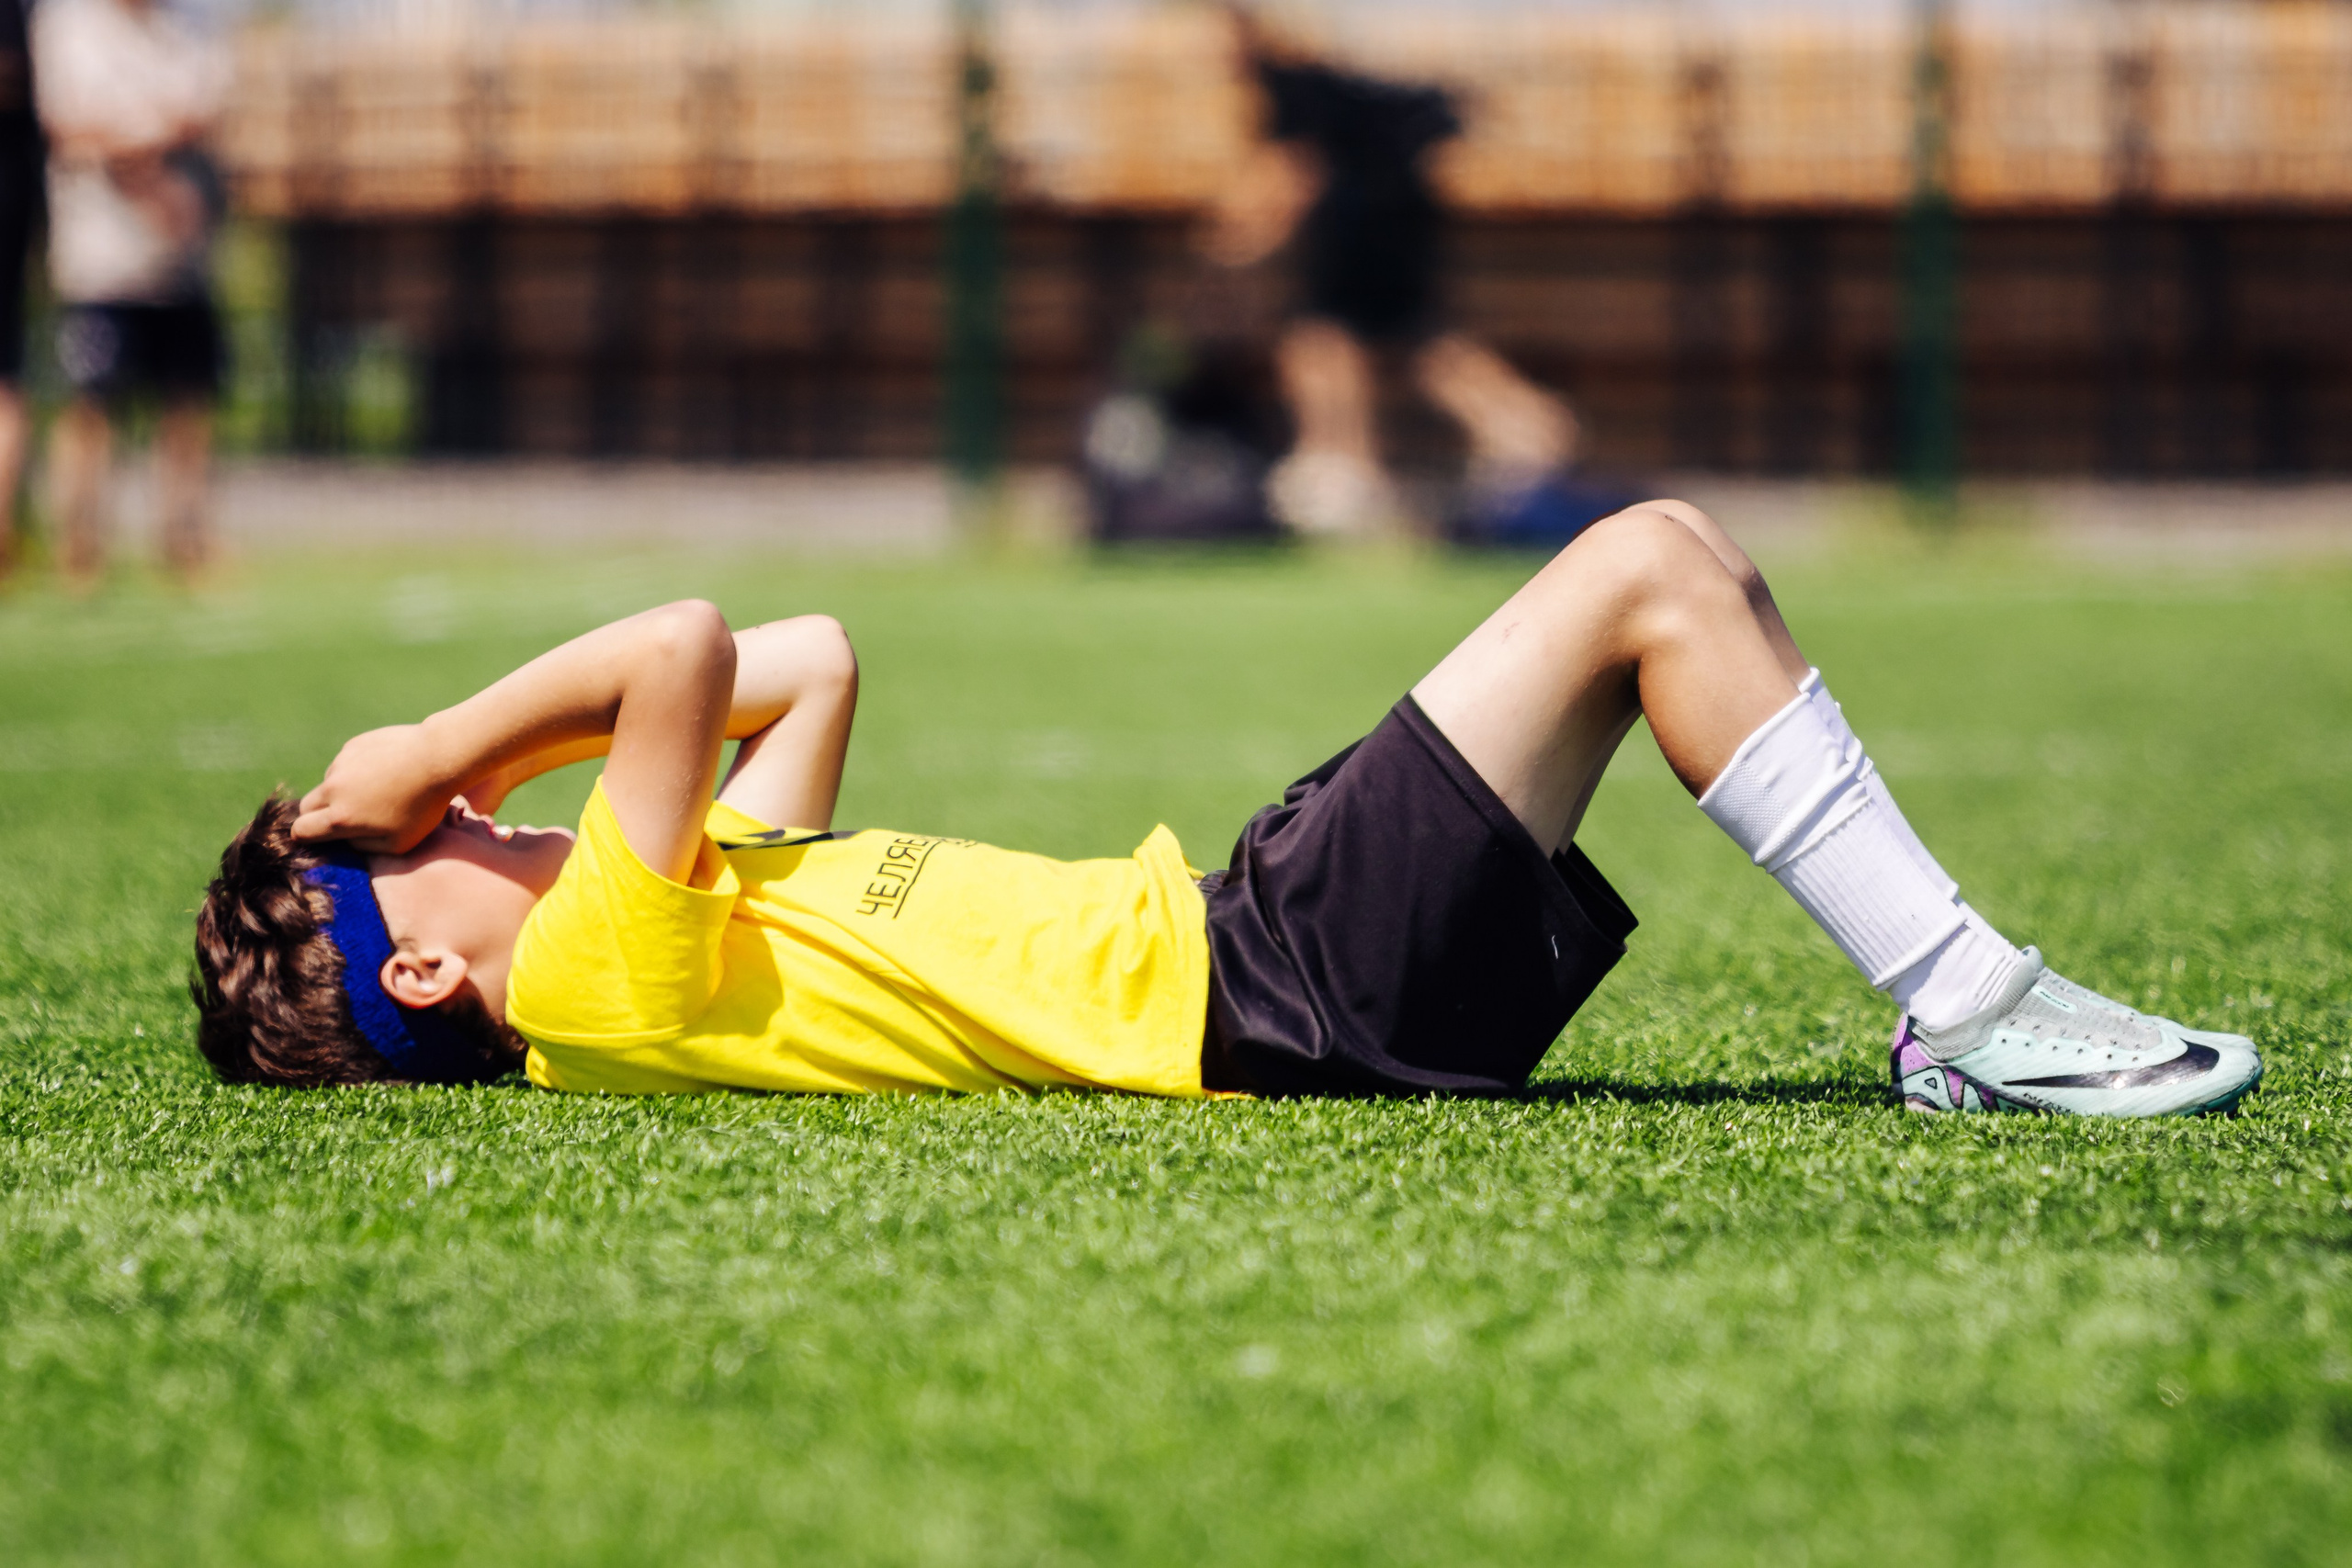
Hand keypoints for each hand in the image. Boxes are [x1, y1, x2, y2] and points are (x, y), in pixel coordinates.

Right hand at [292, 723, 458, 853]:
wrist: (437, 758)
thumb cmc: (423, 806)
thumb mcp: (398, 843)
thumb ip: (364, 846)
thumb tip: (346, 839)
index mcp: (340, 817)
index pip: (301, 830)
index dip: (303, 836)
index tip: (311, 837)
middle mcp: (333, 788)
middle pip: (307, 805)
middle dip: (316, 814)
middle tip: (341, 817)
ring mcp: (341, 763)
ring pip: (328, 782)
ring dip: (339, 790)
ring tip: (376, 792)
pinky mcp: (353, 745)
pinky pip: (345, 763)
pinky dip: (355, 770)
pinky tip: (383, 771)